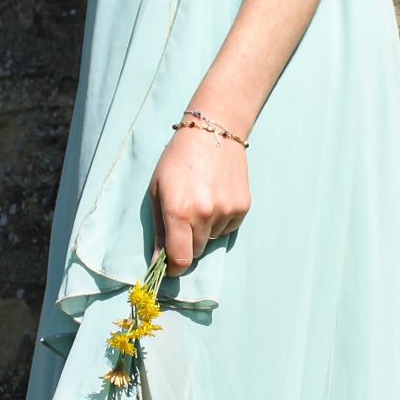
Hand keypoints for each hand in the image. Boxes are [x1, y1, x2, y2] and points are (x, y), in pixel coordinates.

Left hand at [148, 122, 250, 272]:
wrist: (212, 132)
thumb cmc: (177, 160)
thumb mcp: (157, 191)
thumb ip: (159, 229)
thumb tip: (159, 262)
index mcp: (178, 211)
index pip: (181, 259)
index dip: (174, 268)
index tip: (171, 265)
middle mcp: (204, 215)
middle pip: (196, 251)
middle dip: (187, 243)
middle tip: (183, 219)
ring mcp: (226, 211)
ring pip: (212, 238)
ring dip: (204, 229)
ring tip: (201, 200)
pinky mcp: (242, 207)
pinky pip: (228, 228)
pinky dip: (220, 220)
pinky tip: (216, 197)